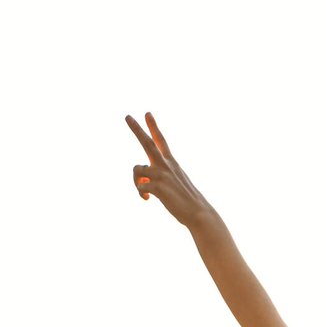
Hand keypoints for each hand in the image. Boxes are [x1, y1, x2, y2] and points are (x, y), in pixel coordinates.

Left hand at [126, 113, 215, 227]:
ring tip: (146, 192)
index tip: (146, 113)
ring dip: (136, 180)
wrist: (198, 213)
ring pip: (137, 169)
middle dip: (136, 129)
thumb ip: (159, 178)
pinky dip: (141, 193)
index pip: (161, 141)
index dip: (153, 126)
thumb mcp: (175, 184)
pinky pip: (139, 186)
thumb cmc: (187, 201)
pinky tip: (148, 199)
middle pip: (147, 143)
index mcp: (171, 163)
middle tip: (127, 116)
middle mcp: (166, 165)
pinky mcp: (158, 186)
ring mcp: (162, 175)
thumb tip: (141, 181)